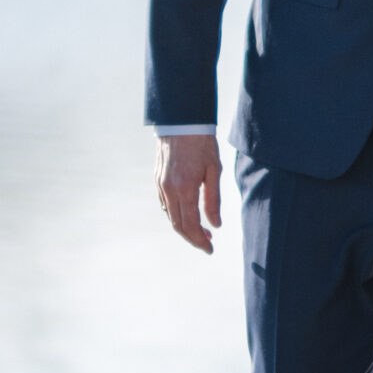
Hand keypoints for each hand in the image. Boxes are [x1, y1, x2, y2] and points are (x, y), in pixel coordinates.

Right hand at [156, 135, 222, 252]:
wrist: (182, 122)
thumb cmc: (202, 144)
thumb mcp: (214, 172)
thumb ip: (213, 201)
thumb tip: (215, 225)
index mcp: (185, 189)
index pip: (190, 225)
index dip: (200, 241)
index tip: (210, 249)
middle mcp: (169, 190)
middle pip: (177, 225)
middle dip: (192, 238)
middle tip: (207, 244)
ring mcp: (160, 185)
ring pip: (169, 215)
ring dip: (184, 227)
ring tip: (202, 230)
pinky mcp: (157, 179)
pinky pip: (164, 204)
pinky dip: (175, 214)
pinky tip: (188, 214)